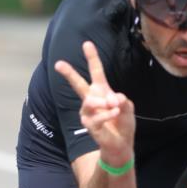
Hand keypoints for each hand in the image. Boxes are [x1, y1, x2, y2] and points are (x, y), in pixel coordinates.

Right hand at [55, 41, 134, 163]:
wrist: (121, 144)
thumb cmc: (123, 123)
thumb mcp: (128, 108)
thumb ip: (122, 100)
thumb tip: (111, 98)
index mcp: (102, 91)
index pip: (96, 71)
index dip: (92, 58)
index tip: (87, 43)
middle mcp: (91, 99)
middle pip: (78, 84)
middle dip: (69, 74)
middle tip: (58, 64)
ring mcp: (88, 112)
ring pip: (89, 101)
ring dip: (103, 103)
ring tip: (114, 107)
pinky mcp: (88, 124)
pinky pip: (96, 116)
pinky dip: (107, 114)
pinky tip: (114, 113)